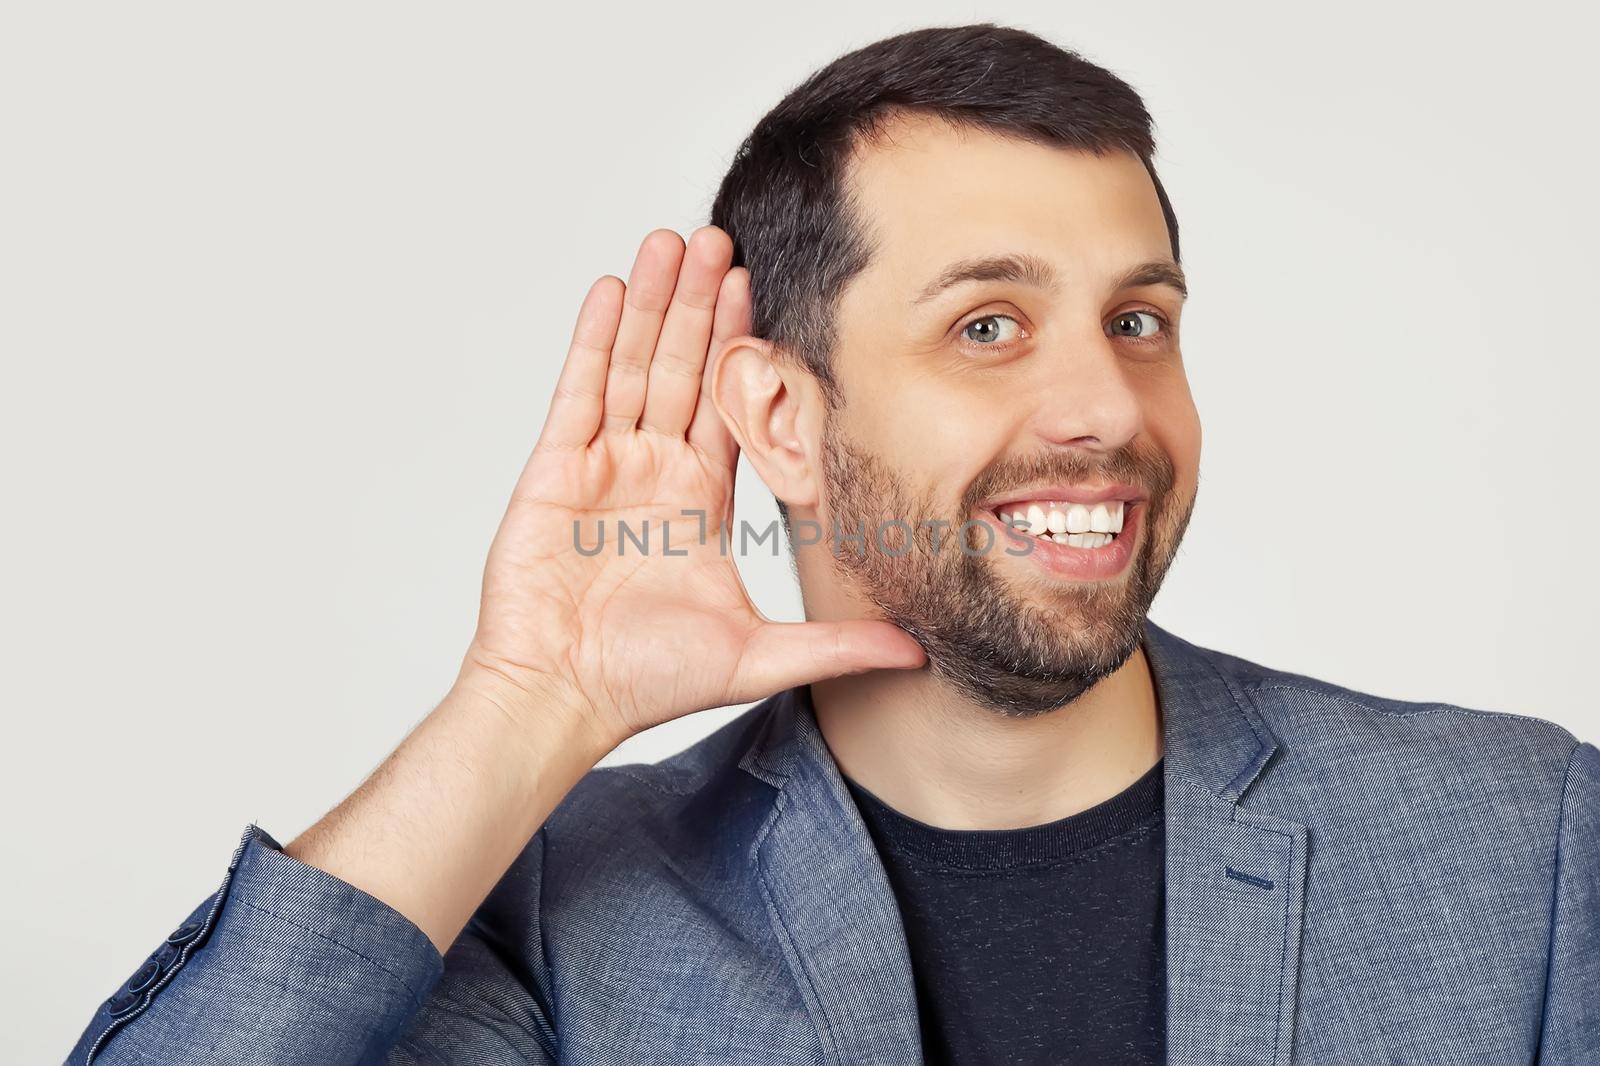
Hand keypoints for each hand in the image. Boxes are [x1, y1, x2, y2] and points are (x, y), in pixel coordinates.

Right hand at [458, 226, 925, 744]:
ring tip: (674, 241)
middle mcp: (653, 471)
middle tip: (723, 237)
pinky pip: (580, 392)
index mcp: (699, 501)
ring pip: (633, 365)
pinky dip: (596, 341)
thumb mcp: (759, 656)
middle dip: (702, 305)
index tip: (763, 291)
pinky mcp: (556, 471)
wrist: (564, 699)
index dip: (743, 349)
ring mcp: (602, 465)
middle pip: (681, 369)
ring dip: (654, 304)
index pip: (728, 406)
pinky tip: (615, 290)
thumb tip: (919, 651)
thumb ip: (837, 643)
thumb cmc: (647, 682)